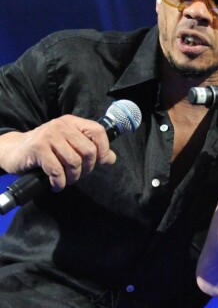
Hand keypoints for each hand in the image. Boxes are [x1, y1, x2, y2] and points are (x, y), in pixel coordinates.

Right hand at [0, 115, 115, 190]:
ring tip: (67, 180)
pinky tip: (56, 185)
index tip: (100, 162)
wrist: (15, 150)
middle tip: (79, 174)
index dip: (104, 149)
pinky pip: (57, 170)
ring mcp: (49, 135)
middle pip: (88, 151)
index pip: (98, 132)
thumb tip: (111, 158)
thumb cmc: (47, 149)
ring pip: (74, 162)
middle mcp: (62, 126)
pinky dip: (59, 182)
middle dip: (87, 168)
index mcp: (73, 122)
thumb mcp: (70, 145)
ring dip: (73, 177)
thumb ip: (91, 149)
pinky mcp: (38, 148)